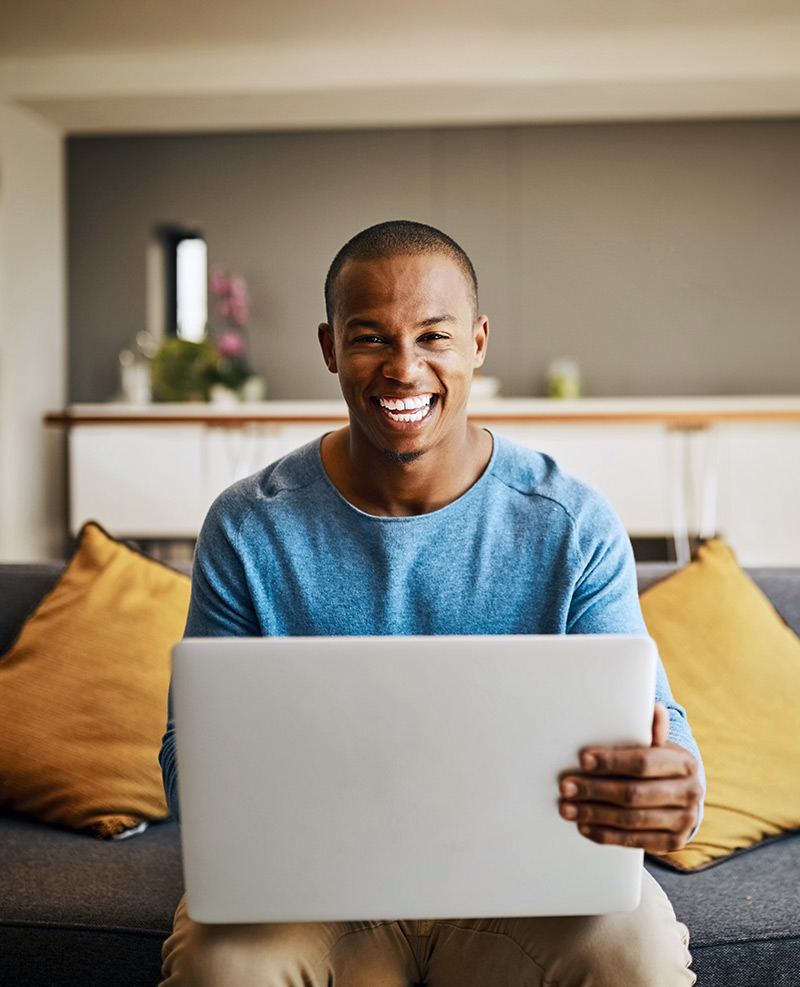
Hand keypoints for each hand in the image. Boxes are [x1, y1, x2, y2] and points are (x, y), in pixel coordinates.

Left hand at [558, 702, 702, 852]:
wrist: (682, 795)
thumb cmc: (659, 762)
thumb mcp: (658, 744)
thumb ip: (652, 730)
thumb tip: (654, 708)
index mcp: (684, 763)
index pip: (644, 763)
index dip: (612, 762)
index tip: (583, 760)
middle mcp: (690, 793)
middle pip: (634, 794)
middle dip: (595, 790)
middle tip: (566, 786)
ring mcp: (684, 822)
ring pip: (632, 820)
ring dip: (595, 814)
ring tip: (568, 808)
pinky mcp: (672, 843)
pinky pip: (634, 842)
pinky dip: (606, 835)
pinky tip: (584, 826)